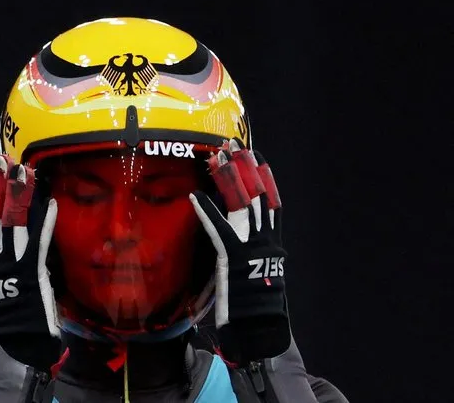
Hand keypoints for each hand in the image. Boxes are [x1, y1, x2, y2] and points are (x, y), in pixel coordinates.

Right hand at [0, 155, 59, 370]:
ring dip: (18, 194)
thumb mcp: (6, 292)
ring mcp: (12, 265)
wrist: (18, 346)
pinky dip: (45, 220)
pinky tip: (50, 201)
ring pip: (12, 223)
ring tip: (21, 171)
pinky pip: (39, 240)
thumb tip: (16, 251)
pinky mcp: (32, 272)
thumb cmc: (15, 323)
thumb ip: (10, 270)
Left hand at [190, 140, 289, 362]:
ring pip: (242, 203)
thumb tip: (238, 236)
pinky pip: (218, 228)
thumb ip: (250, 250)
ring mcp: (250, 244)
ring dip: (229, 178)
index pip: (271, 202)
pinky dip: (207, 210)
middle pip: (258, 194)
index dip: (264, 178)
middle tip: (235, 145)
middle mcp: (265, 238)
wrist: (261, 323)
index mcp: (272, 241)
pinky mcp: (233, 254)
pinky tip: (196, 195)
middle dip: (246, 167)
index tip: (257, 157)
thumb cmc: (256, 302)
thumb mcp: (258, 270)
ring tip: (219, 157)